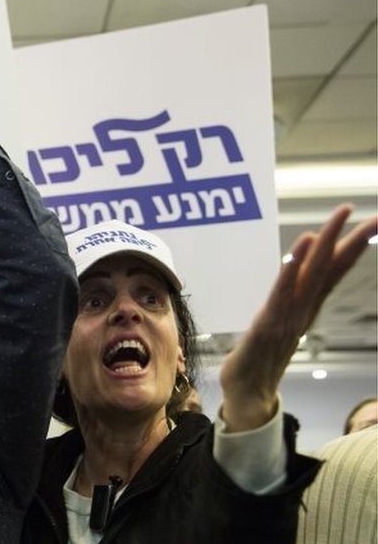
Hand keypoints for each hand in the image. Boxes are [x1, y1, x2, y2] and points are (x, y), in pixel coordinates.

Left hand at [220, 204, 377, 430]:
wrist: (247, 396)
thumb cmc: (259, 359)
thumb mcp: (276, 325)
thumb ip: (288, 303)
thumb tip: (294, 277)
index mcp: (305, 308)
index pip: (333, 273)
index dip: (351, 248)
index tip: (370, 224)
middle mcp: (302, 311)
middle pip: (329, 271)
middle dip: (348, 241)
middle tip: (371, 216)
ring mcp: (287, 318)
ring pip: (309, 277)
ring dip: (323, 247)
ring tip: (337, 220)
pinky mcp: (267, 326)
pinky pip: (281, 293)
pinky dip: (291, 269)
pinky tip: (300, 248)